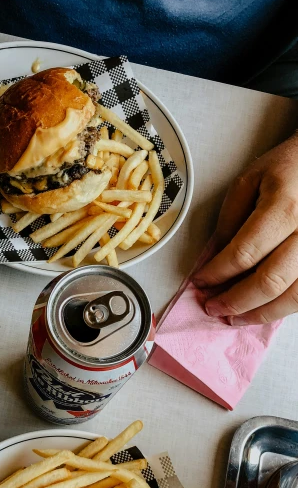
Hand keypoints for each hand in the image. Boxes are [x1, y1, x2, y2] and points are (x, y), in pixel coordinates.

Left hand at [193, 132, 297, 324]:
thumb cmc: (287, 169)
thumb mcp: (249, 181)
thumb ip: (230, 220)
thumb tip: (214, 259)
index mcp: (285, 208)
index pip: (243, 253)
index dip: (217, 273)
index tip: (199, 281)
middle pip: (269, 282)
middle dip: (235, 300)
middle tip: (211, 307)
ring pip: (293, 297)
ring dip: (259, 314)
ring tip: (233, 318)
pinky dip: (281, 308)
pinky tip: (262, 310)